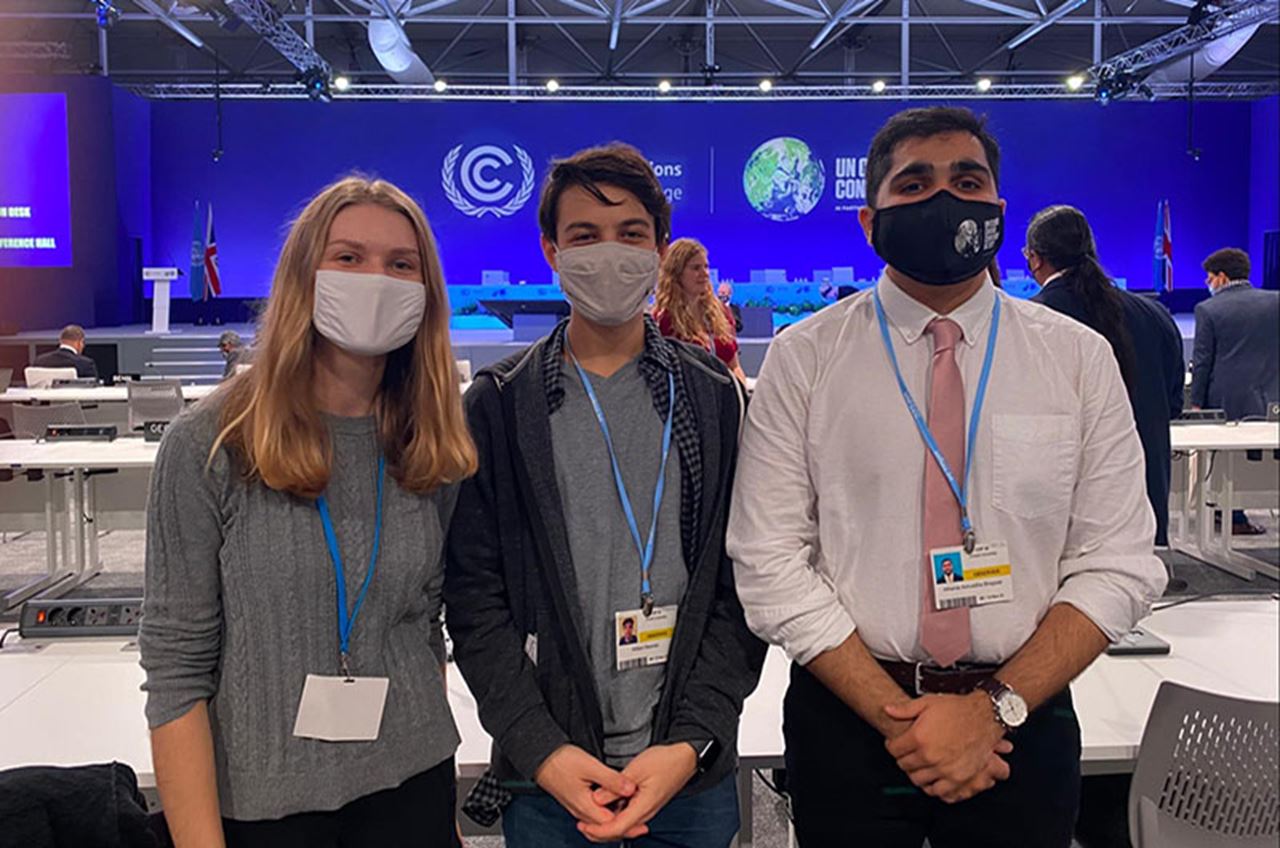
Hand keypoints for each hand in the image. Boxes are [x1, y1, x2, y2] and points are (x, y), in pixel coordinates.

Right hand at [533, 745, 635, 827]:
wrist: (541, 756)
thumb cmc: (561, 761)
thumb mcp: (590, 766)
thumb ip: (611, 780)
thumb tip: (630, 789)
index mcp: (585, 806)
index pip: (610, 826)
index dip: (627, 825)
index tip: (642, 823)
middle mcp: (580, 811)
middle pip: (605, 828)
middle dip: (624, 829)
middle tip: (642, 827)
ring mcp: (578, 807)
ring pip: (600, 823)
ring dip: (616, 822)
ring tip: (632, 817)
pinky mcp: (577, 801)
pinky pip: (595, 815)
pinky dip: (607, 815)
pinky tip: (616, 807)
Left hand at [577, 743, 697, 842]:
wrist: (684, 758)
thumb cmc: (665, 761)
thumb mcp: (635, 769)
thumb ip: (614, 786)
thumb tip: (596, 799)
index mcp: (643, 806)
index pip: (617, 827)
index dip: (598, 829)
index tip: (583, 825)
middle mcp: (646, 812)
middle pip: (619, 830)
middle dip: (599, 830)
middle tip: (581, 824)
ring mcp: (646, 809)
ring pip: (623, 823)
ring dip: (606, 822)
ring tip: (588, 815)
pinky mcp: (646, 804)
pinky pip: (628, 814)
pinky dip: (615, 813)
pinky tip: (605, 805)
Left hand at [884, 692, 1010, 801]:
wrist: (985, 717)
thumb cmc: (958, 709)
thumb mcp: (928, 702)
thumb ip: (905, 709)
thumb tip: (888, 710)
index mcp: (919, 737)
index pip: (894, 750)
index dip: (892, 745)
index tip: (895, 744)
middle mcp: (930, 755)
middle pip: (904, 765)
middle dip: (903, 758)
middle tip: (907, 753)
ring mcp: (944, 769)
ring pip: (918, 779)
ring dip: (915, 772)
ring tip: (919, 764)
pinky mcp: (958, 778)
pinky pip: (938, 791)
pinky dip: (932, 786)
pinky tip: (932, 778)